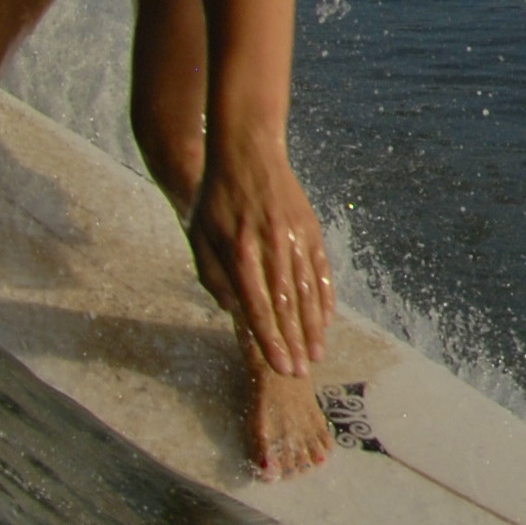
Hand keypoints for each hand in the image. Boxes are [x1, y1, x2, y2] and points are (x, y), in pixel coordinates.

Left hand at [190, 137, 333, 379]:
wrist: (247, 152)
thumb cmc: (215, 197)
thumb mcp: (198, 234)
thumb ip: (211, 275)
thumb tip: (230, 310)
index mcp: (240, 254)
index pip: (258, 309)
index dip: (271, 342)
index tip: (281, 368)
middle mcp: (272, 249)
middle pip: (287, 307)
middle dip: (295, 343)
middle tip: (302, 373)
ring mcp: (296, 239)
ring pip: (308, 292)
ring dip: (313, 327)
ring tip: (317, 354)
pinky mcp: (310, 230)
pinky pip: (320, 270)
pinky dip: (325, 297)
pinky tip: (326, 319)